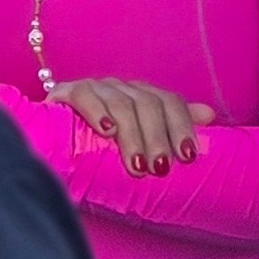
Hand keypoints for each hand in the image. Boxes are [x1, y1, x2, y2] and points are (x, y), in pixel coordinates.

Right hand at [54, 77, 213, 176]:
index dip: (182, 126)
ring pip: (122, 104)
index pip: (169, 101)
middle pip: (148, 103)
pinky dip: (97, 112)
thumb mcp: (138, 144)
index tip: (188, 156)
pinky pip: (85, 96)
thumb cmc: (98, 151)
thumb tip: (209, 115)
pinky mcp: (65, 93)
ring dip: (133, 136)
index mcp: (141, 97)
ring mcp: (95, 88)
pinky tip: (106, 131)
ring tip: (137, 165)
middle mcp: (121, 88)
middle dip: (157, 138)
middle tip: (159, 169)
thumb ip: (170, 128)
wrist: (50, 146)